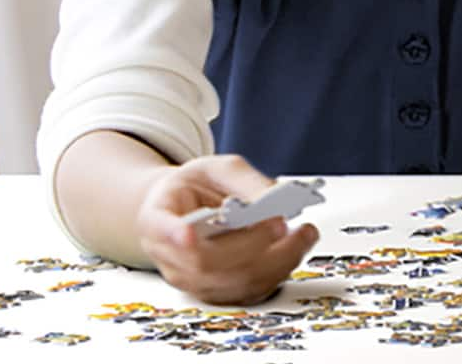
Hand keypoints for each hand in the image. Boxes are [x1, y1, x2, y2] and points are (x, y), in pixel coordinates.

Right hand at [134, 155, 319, 304]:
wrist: (186, 208)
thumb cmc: (197, 187)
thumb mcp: (217, 168)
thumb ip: (244, 180)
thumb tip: (275, 196)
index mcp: (157, 218)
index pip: (160, 229)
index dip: (173, 234)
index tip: (187, 233)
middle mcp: (170, 256)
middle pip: (207, 262)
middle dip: (251, 243)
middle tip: (282, 222)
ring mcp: (192, 280)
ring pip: (233, 283)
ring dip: (276, 260)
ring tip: (304, 234)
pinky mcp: (218, 292)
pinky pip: (249, 292)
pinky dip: (279, 272)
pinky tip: (296, 248)